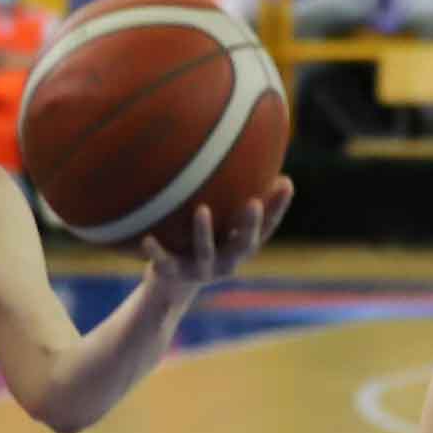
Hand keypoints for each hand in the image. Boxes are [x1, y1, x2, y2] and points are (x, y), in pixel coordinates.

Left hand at [135, 176, 289, 295]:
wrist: (172, 284)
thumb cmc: (203, 241)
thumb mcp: (222, 221)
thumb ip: (235, 195)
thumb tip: (255, 148)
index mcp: (242, 246)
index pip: (267, 227)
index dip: (278, 207)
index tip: (286, 183)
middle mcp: (227, 261)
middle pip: (244, 244)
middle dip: (249, 224)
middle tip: (252, 202)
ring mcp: (201, 270)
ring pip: (206, 252)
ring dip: (204, 232)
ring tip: (201, 209)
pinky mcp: (174, 275)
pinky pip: (164, 262)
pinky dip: (156, 251)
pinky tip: (146, 237)